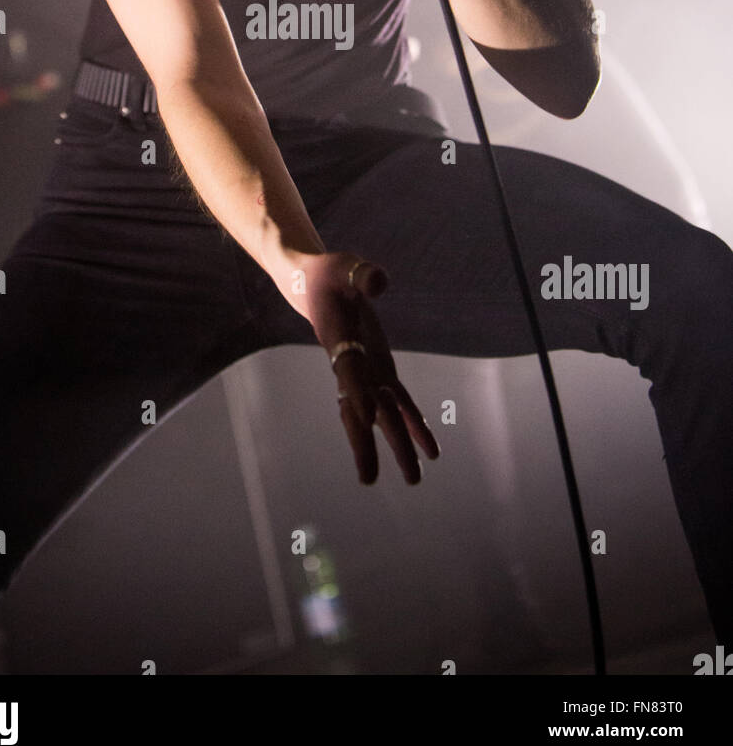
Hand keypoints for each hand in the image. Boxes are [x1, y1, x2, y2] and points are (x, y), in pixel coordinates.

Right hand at [290, 250, 439, 484]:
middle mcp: (351, 365)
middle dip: (369, 442)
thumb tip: (380, 283)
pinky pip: (399, 401)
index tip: (364, 422)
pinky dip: (415, 423)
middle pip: (362, 408)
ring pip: (383, 414)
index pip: (349, 372)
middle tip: (371, 481)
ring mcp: (367, 370)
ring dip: (398, 444)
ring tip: (415, 478)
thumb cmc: (328, 274)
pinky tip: (430, 448)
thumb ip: (362, 274)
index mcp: (339, 341)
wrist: (315, 285)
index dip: (357, 395)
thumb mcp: (343, 265)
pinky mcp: (381, 367)